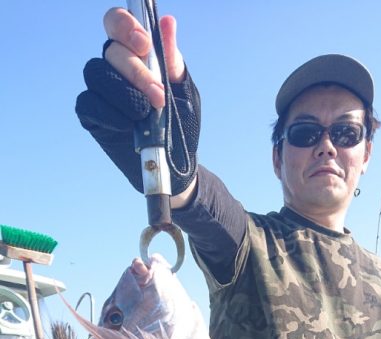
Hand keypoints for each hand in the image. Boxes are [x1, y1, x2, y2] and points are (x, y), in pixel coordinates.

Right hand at [76, 8, 199, 195]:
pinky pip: (88, 103)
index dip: (125, 27)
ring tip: (145, 114)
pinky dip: (108, 113)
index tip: (144, 45)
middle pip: (110, 51)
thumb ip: (172, 61)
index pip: (117, 22)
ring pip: (97, 74)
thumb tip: (168, 23)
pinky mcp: (92, 116)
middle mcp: (114, 67)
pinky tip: (127, 125)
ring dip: (123, 93)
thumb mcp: (183, 91)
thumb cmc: (181, 125)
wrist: (176, 165)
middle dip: (136, 73)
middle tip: (158, 97)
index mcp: (135, 53)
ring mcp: (101, 92)